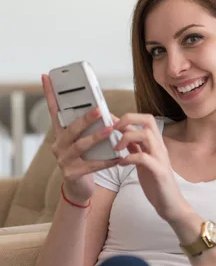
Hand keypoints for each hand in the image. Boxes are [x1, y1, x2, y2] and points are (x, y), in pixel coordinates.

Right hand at [42, 74, 119, 204]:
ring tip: (111, 131)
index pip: (53, 111)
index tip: (46, 77)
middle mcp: (59, 146)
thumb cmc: (84, 160)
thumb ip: (87, 128)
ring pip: (81, 146)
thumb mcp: (82, 142)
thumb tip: (103, 109)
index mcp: (60, 135)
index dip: (49, 94)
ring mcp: (64, 160)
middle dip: (86, 118)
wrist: (79, 188)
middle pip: (71, 129)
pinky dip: (106, 160)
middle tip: (99, 109)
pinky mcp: (72, 174)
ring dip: (97, 137)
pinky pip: (92, 165)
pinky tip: (118, 157)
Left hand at [114, 114, 192, 222]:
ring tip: (116, 148)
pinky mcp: (159, 172)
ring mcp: (160, 158)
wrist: (170, 204)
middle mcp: (159, 147)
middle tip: (113, 129)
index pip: (145, 120)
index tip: (111, 121)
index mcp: (155, 144)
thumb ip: (134, 147)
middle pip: (148, 121)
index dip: (128, 117)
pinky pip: (144, 158)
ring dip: (127, 137)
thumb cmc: (156, 183)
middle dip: (128, 119)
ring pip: (146, 135)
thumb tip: (121, 134)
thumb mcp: (142, 162)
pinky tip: (121, 163)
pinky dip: (130, 158)